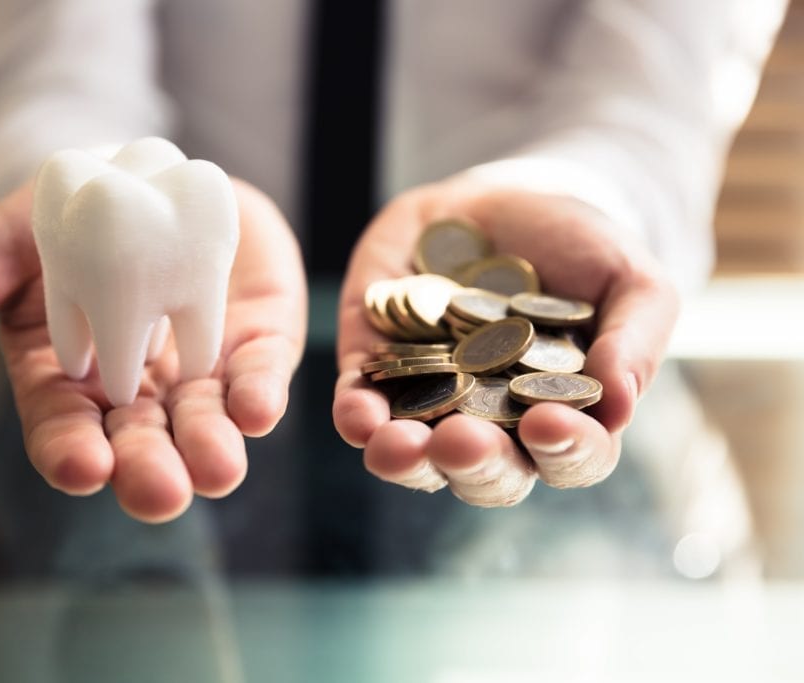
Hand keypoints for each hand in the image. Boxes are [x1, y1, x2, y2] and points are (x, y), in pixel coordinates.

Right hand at [0, 179, 306, 521]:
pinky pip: (257, 374)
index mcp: (67, 382)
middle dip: (148, 470)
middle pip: (140, 444)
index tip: (80, 468)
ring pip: (204, 422)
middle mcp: (135, 391)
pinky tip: (259, 409)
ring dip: (211, 447)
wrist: (140, 170)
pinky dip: (259, 393)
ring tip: (218, 468)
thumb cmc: (57, 218)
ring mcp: (197, 369)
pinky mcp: (250, 340)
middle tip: (159, 494)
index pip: (64, 431)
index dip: (70, 453)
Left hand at [333, 178, 678, 505]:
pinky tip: (357, 414)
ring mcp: (431, 402)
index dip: (564, 451)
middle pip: (487, 474)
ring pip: (416, 458)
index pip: (571, 457)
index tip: (549, 423)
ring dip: (405, 460)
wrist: (504, 199)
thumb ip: (636, 340)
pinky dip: (356, 417)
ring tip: (397, 447)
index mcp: (564, 416)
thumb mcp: (629, 279)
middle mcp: (495, 426)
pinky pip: (360, 408)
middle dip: (474, 464)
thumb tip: (619, 406)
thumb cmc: (580, 247)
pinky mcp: (376, 370)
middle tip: (463, 441)